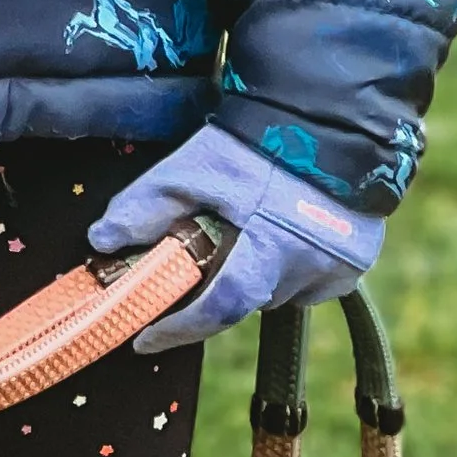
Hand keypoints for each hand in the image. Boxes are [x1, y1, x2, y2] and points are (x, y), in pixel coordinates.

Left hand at [89, 121, 383, 354]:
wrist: (326, 115)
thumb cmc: (254, 143)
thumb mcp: (191, 168)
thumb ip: (145, 206)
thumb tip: (99, 242)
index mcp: (268, 246)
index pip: (220, 307)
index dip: (180, 328)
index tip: (143, 340)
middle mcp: (308, 266)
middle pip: (247, 300)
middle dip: (217, 288)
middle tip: (198, 260)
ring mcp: (337, 268)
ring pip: (278, 292)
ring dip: (255, 276)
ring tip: (244, 232)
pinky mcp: (357, 263)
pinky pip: (310, 283)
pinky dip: (288, 270)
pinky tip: (280, 234)